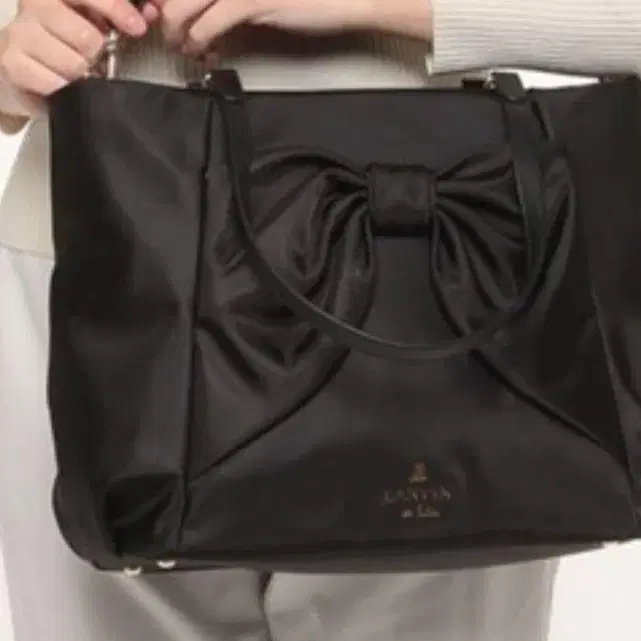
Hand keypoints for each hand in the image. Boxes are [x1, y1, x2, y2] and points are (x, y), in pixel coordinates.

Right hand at [0, 0, 147, 114]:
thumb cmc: (62, 45)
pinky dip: (66, 89)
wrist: (19, 70)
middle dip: (98, 54)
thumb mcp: (90, 22)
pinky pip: (55, 83)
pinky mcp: (13, 63)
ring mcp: (20, 34)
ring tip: (77, 73)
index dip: (116, 8)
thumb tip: (151, 13)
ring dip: (82, 75)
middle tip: (93, 59)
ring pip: (74, 63)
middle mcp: (34, 5)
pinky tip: (63, 85)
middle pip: (88, 37)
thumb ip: (118, 16)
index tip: (138, 27)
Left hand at [147, 0, 432, 56]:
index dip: (169, 3)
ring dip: (178, 33)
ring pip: (183, 6)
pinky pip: (208, 24)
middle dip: (167, 18)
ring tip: (187, 50)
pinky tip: (207, 54)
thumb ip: (235, 2)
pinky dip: (200, 43)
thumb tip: (209, 17)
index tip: (171, 21)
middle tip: (173, 39)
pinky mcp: (251, 1)